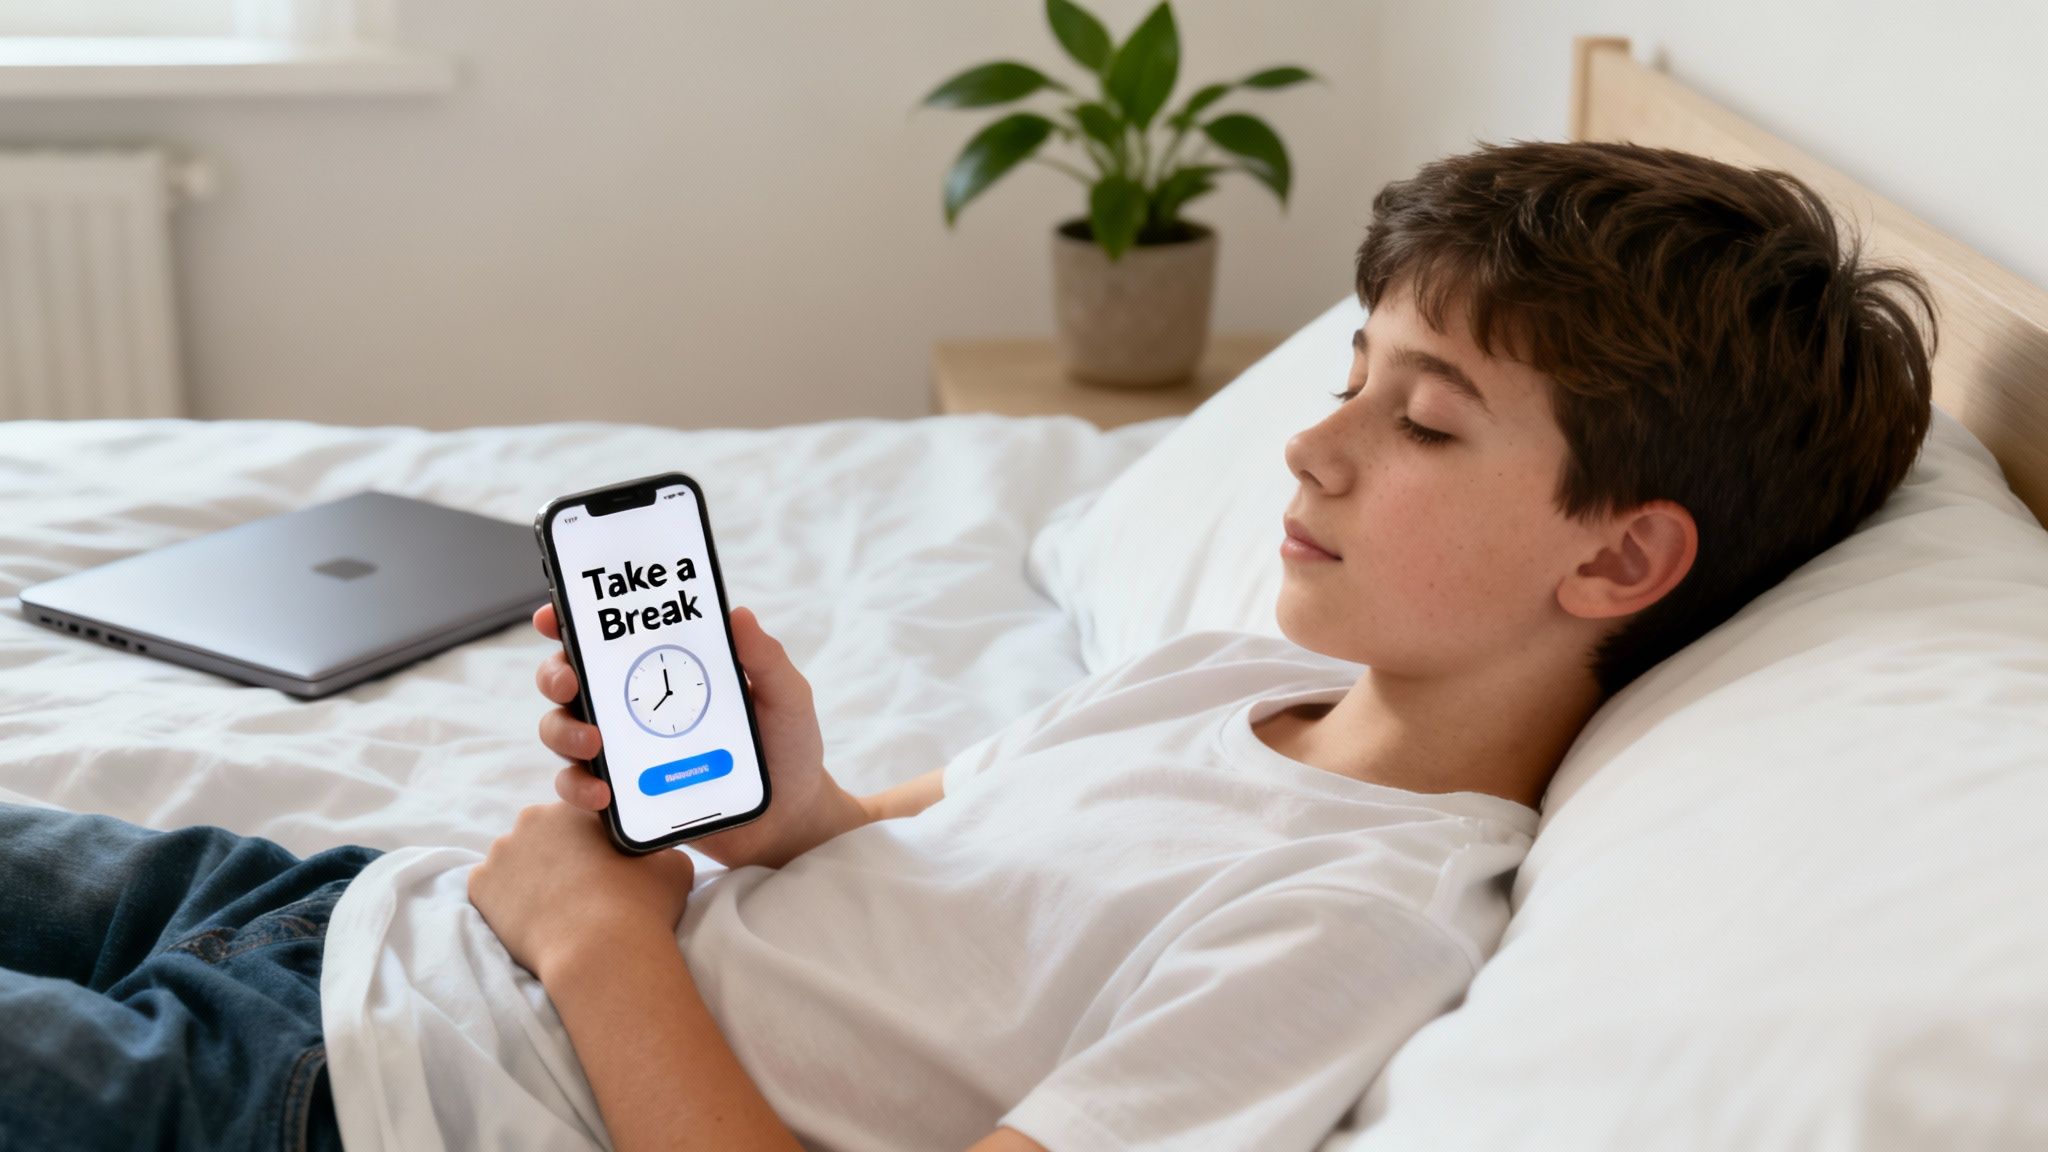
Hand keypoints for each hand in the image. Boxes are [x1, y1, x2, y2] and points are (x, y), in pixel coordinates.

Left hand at [468, 801, 694, 983]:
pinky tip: (530, 922)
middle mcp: (531, 819)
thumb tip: (658, 852)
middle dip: (555, 858)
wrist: (599, 953)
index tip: (599, 869)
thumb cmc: (641, 906)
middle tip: (577, 891)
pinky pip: (491, 890)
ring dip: (529, 880)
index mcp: (574, 808)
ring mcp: (500, 853)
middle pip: (541, 837)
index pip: (576, 819)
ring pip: (514, 863)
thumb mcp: (673, 865)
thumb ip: (659, 850)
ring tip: (554, 911)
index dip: (589, 845)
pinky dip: (505, 904)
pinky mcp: (480, 886)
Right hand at [532, 603, 869, 869]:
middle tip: (571, 683)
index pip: (607, 638)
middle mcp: (633, 706)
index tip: (554, 616)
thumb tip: (739, 614)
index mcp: (665, 669)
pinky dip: (579, 789)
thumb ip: (766, 658)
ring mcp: (623, 751)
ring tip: (592, 745)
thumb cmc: (787, 747)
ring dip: (563, 733)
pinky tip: (602, 795)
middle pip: (568, 680)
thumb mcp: (786, 697)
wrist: (790, 818)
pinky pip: (580, 788)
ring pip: (562, 732)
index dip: (570, 621)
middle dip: (554, 675)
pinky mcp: (623, 796)